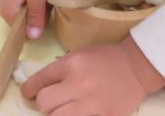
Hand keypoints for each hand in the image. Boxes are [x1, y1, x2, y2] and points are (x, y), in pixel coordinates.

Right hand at [0, 0, 52, 38]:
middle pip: (28, 24)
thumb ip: (36, 16)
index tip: (45, 10)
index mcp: (8, 13)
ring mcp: (11, 3)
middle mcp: (6, 11)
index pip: (24, 33)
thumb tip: (33, 38)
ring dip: (41, 6)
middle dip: (41, 14)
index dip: (38, 24)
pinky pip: (31, 5)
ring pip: (31, 14)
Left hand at [20, 36, 164, 115]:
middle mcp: (78, 84)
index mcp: (72, 64)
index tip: (28, 93)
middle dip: (45, 103)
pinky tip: (76, 113)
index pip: (40, 80)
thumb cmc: (107, 58)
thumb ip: (62, 70)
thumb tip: (42, 87)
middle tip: (53, 102)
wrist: (136, 67)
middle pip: (44, 103)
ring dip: (56, 114)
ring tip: (65, 109)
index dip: (29, 89)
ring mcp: (90, 105)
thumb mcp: (81, 55)